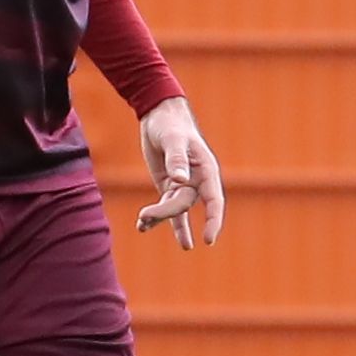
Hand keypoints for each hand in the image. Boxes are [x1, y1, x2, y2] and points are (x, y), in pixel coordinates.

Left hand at [134, 97, 224, 250]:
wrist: (159, 116)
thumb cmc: (171, 125)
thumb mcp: (173, 139)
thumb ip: (177, 159)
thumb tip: (180, 180)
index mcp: (206, 170)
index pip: (214, 200)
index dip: (213, 220)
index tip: (208, 240)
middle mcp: (197, 181)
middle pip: (184, 205)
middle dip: (166, 212)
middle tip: (144, 216)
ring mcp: (183, 185)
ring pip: (174, 209)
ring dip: (158, 218)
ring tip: (142, 225)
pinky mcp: (168, 185)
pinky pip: (165, 206)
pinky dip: (155, 217)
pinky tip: (142, 227)